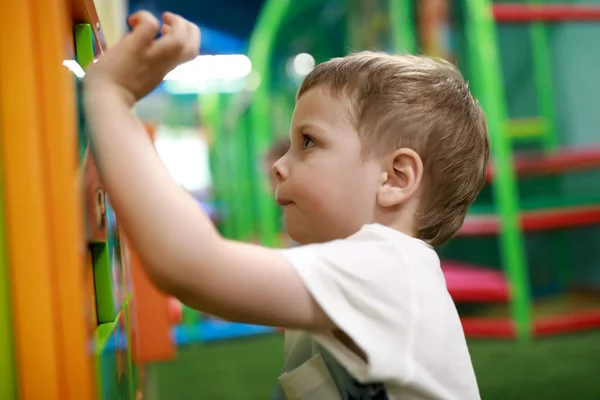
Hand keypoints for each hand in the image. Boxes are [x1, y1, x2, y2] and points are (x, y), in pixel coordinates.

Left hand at [84, 11, 199, 105]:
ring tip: (162, 19)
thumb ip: (143, 67)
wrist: (104, 99)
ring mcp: (151, 55)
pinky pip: (151, 25)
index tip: (167, 34)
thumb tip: (133, 53)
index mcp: (163, 69)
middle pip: (192, 47)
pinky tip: (132, 21)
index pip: (188, 54)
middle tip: (169, 23)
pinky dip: (144, 17)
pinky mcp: (136, 46)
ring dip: (177, 22)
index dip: (186, 40)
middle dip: (189, 29)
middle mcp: (163, 63)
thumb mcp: (138, 81)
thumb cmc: (113, 95)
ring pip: (181, 38)